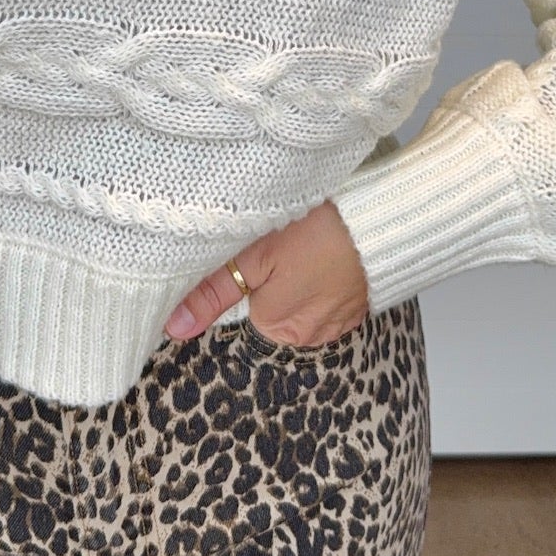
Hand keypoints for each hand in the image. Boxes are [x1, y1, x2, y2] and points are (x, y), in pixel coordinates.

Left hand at [163, 198, 368, 347]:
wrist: (380, 217)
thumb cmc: (315, 230)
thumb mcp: (253, 255)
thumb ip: (213, 293)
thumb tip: (175, 327)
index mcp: (276, 327)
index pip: (241, 316)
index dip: (240, 284)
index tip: (249, 259)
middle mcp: (309, 337)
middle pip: (271, 313)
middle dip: (269, 286)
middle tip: (278, 248)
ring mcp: (338, 324)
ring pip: (301, 307)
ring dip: (298, 284)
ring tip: (303, 249)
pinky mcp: (359, 307)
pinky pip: (328, 302)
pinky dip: (323, 282)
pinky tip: (324, 256)